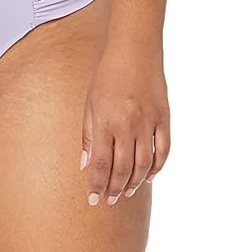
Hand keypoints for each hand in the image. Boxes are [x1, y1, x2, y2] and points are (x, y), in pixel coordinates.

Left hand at [80, 40, 169, 205]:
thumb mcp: (90, 104)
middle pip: (122, 168)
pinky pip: (164, 150)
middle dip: (114, 189)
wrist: (135, 50)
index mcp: (106, 122)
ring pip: (144, 164)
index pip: (101, 164)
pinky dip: (157, 167)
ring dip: (134, 182)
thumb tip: (86, 166)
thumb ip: (88, 136)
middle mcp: (128, 125)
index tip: (93, 200)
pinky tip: (148, 177)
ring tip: (125, 192)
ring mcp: (149, 123)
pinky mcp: (165, 118)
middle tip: (109, 200)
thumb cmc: (107, 76)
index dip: (97, 185)